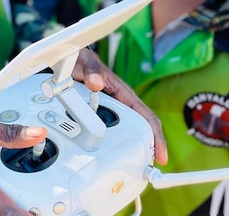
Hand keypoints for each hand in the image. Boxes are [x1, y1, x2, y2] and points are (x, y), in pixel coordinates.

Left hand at [73, 48, 168, 164]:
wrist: (67, 61)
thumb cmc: (82, 61)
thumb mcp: (86, 63)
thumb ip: (92, 70)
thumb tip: (96, 82)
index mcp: (122, 93)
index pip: (146, 116)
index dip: (156, 136)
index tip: (161, 154)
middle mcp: (118, 104)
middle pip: (137, 130)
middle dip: (145, 149)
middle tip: (146, 169)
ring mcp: (107, 111)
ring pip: (120, 133)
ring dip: (126, 149)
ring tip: (130, 167)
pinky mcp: (95, 116)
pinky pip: (104, 133)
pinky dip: (106, 145)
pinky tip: (103, 156)